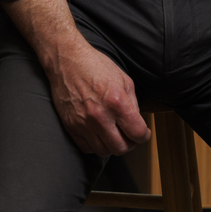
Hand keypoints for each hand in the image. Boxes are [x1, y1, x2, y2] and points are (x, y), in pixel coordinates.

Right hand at [42, 36, 151, 155]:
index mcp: (117, 102)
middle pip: (121, 148)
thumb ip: (133, 104)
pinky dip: (95, 145)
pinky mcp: (70, 125)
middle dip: (129, 144)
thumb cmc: (95, 66)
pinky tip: (98, 134)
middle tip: (128, 135)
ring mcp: (83, 123)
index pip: (137, 133)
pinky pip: (86, 148)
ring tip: (113, 134)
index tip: (143, 133)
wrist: (66, 60)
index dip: (144, 136)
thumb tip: (136, 123)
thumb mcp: (123, 79)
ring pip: (103, 151)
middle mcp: (100, 116)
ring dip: (111, 145)